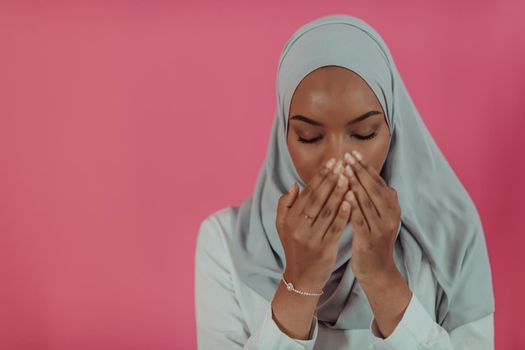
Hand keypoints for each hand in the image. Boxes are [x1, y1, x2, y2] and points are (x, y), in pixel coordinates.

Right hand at [276, 158, 352, 292]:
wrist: (301, 277)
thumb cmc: (294, 247)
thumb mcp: (281, 225)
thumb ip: (285, 204)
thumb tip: (295, 184)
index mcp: (290, 218)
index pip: (307, 192)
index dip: (320, 176)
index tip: (331, 163)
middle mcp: (299, 226)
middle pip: (317, 198)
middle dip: (330, 180)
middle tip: (341, 164)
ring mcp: (311, 237)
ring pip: (327, 211)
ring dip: (338, 193)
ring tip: (348, 177)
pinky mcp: (324, 248)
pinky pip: (335, 227)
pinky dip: (343, 213)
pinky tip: (351, 200)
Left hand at [343, 150, 401, 283]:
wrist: (378, 271)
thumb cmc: (373, 241)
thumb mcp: (380, 218)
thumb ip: (376, 199)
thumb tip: (369, 177)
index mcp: (392, 208)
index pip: (378, 182)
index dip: (365, 167)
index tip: (353, 153)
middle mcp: (390, 215)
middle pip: (374, 188)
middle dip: (359, 170)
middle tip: (346, 156)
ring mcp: (381, 228)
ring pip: (368, 201)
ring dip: (355, 184)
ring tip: (344, 169)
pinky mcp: (370, 239)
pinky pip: (361, 219)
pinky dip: (353, 206)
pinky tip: (344, 194)